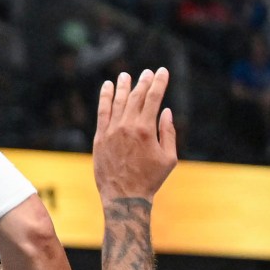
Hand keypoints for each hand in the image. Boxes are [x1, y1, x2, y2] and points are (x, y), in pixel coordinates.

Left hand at [93, 69, 176, 201]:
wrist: (124, 197)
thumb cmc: (150, 180)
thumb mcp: (169, 158)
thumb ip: (168, 132)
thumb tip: (166, 111)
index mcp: (146, 130)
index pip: (153, 98)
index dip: (159, 82)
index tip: (163, 72)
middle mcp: (127, 126)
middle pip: (136, 96)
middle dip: (143, 82)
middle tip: (148, 73)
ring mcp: (111, 131)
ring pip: (117, 101)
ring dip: (123, 86)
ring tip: (126, 75)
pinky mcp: (100, 138)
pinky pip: (102, 112)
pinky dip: (105, 97)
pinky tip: (107, 87)